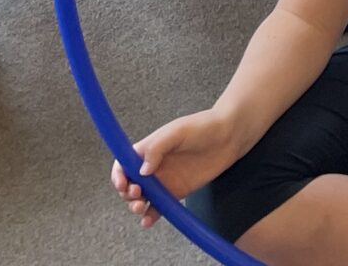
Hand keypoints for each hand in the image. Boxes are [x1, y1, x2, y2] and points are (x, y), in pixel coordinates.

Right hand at [110, 109, 244, 229]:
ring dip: (135, 206)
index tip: (122, 183)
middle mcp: (152, 166)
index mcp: (148, 149)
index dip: (118, 175)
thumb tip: (141, 171)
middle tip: (138, 194)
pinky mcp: (176, 192)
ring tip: (140, 207)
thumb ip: (157, 148)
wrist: (229, 136)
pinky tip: (147, 220)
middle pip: (129, 184)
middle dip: (127, 193)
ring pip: (141, 198)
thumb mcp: (177, 131)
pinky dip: (150, 216)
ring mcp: (164, 181)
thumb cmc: (202, 127)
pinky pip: (159, 207)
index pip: (123, 164)